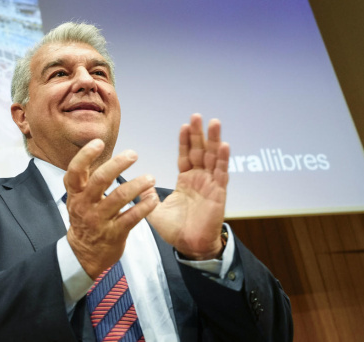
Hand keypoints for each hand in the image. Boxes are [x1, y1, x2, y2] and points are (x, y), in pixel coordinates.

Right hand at [64, 140, 158, 277]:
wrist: (84, 254)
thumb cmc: (84, 219)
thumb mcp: (77, 199)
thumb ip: (85, 179)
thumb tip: (97, 150)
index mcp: (76, 194)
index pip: (75, 171)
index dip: (85, 155)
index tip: (99, 142)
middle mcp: (85, 205)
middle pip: (100, 180)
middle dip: (117, 164)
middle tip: (133, 154)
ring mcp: (99, 220)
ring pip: (119, 198)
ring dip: (137, 185)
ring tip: (150, 178)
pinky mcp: (114, 234)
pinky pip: (132, 217)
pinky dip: (144, 207)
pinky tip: (153, 199)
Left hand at [147, 114, 229, 259]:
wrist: (189, 246)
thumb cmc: (176, 230)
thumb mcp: (155, 210)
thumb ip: (147, 196)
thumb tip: (139, 184)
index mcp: (186, 181)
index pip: (186, 156)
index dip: (185, 141)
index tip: (184, 125)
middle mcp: (200, 179)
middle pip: (200, 151)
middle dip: (199, 134)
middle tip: (197, 116)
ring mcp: (211, 185)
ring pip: (213, 158)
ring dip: (214, 140)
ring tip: (214, 122)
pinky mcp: (219, 193)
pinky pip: (222, 174)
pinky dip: (223, 159)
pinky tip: (224, 145)